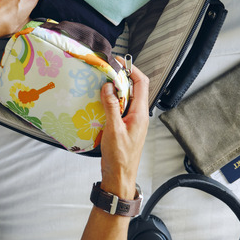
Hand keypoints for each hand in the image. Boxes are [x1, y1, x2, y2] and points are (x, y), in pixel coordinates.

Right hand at [98, 59, 148, 196]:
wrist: (119, 177)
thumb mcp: (113, 130)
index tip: (119, 62)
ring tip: (99, 84)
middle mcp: (137, 115)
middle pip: (132, 89)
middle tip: (104, 71)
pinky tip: (97, 103)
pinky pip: (118, 109)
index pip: (141, 84)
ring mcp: (130, 121)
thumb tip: (108, 87)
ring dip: (113, 91)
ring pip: (124, 99)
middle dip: (119, 78)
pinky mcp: (122, 127)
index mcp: (140, 114)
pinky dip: (109, 103)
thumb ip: (111, 107)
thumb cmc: (120, 158)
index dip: (132, 70)